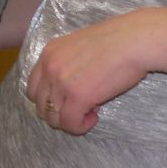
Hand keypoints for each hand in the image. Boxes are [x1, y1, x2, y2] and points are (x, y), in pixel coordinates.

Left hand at [25, 10, 153, 135]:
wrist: (133, 41)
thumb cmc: (115, 42)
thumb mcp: (78, 47)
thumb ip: (66, 65)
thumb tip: (67, 90)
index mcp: (48, 53)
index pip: (33, 88)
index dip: (48, 100)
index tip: (67, 100)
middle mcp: (49, 67)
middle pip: (40, 105)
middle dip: (57, 113)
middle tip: (78, 109)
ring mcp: (61, 82)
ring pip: (53, 118)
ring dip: (69, 121)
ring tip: (89, 112)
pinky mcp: (77, 96)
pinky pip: (70, 123)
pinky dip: (80, 126)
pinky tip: (94, 116)